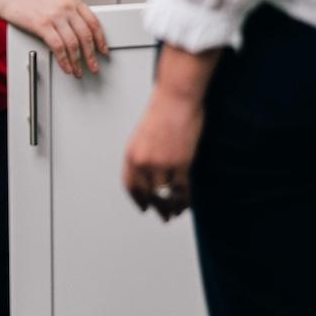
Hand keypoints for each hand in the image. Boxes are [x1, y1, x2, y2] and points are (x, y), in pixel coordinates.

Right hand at [0, 0, 108, 77]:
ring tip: (79, 71)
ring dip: (78, 62)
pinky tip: (66, 67)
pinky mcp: (42, 26)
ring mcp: (55, 16)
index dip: (101, 39)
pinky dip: (64, 61)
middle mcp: (66, 7)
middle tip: (94, 66)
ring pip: (74, 44)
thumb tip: (77, 26)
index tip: (103, 50)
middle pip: (86, 36)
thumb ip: (66, 8)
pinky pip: (59, 48)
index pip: (93, 22)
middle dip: (92, 55)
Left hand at [123, 84, 205, 218]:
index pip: (130, 185)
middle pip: (148, 194)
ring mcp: (162, 164)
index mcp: (131, 154)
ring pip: (165, 195)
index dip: (137, 199)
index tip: (143, 208)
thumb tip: (151, 173)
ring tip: (175, 214)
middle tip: (164, 217)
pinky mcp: (181, 163)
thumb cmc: (163, 111)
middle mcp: (143, 162)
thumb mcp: (144, 135)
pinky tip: (185, 204)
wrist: (176, 98)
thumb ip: (144, 154)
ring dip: (170, 207)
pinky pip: (181, 190)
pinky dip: (184, 200)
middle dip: (157, 208)